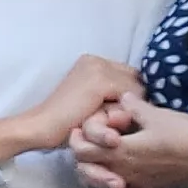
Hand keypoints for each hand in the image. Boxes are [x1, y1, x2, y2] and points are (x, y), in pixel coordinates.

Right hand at [0, 55, 143, 163]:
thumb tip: (146, 100)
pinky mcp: (100, 81)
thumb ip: (115, 97)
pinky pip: (130, 96)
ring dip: (129, 107)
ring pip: (136, 88)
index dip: (129, 95)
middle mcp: (96, 59)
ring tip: (111, 122)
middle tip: (115, 118)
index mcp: (92, 62)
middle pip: (136, 79)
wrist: (40, 127)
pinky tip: (110, 122)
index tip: (118, 112)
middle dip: (131, 99)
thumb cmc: (65, 122)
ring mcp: (98, 68)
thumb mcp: (94, 104)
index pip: (129, 74)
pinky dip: (125, 111)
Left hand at [70, 96, 187, 187]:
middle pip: (89, 171)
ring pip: (105, 185)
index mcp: (120, 152)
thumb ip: (134, 107)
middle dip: (86, 157)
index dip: (77, 140)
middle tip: (92, 143)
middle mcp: (123, 173)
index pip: (82, 152)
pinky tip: (129, 177)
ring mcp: (138, 185)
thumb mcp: (157, 115)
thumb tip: (122, 97)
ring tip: (109, 158)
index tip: (80, 130)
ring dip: (101, 172)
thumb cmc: (184, 134)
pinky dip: (123, 186)